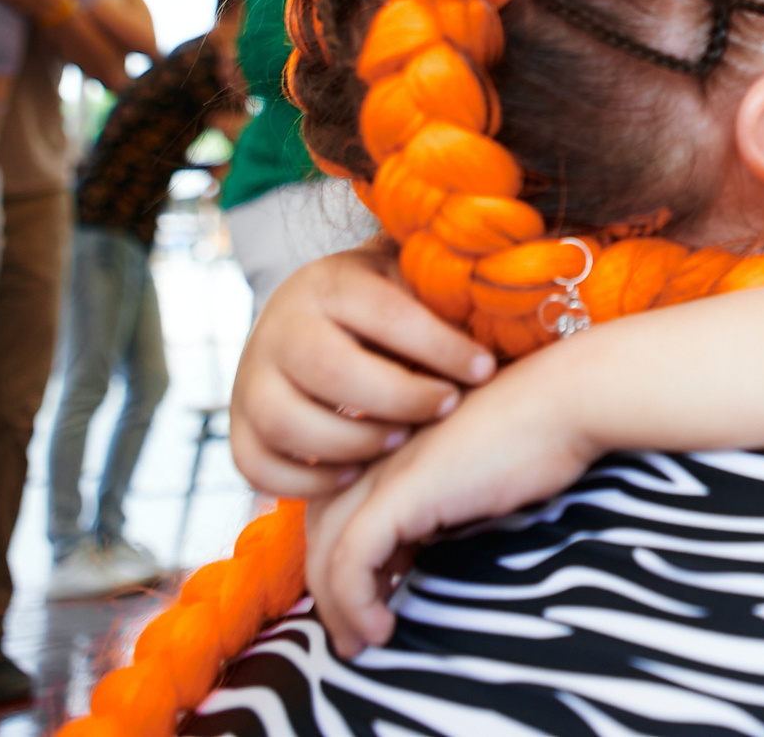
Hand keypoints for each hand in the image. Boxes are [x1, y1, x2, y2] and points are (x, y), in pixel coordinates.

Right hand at [230, 245, 492, 497]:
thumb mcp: (411, 283)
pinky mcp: (238, 425)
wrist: (312, 314)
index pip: (385, 316)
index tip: (484, 370)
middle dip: (400, 399)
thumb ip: (446, 297)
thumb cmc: (387, 306)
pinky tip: (356, 473)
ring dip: (354, 442)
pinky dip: (305, 481)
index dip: (439, 348)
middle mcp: (279, 326)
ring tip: (403, 442)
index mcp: (329, 283)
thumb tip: (524, 307)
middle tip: (445, 408)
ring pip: (288, 422)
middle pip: (333, 371)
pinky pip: (256, 465)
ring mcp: (250, 378)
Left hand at [306, 348, 600, 655]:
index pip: (335, 508)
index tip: (371, 604)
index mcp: (392, 443)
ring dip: (336, 607)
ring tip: (363, 642)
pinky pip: (352, 557)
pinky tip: (382, 625)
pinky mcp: (403, 491)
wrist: (568, 398)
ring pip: (326, 548)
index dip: (340, 560)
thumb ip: (442, 501)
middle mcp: (377, 452)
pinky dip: (355, 600)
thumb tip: (427, 552)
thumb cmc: (542, 432)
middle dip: (327, 590)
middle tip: (352, 637)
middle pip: (319, 529)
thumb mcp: (474, 471)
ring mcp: (386, 469)